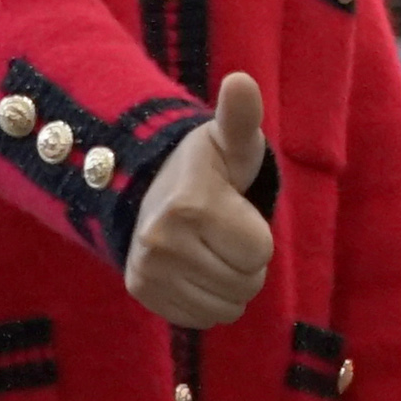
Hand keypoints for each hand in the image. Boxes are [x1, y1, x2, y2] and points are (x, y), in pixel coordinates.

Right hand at [124, 74, 273, 327]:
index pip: (260, 253)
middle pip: (246, 284)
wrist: (151, 188)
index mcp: (191, 206)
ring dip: (231, 285)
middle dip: (248, 263)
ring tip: (212, 250)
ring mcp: (147, 270)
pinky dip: (208, 301)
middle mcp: (161, 242)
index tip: (238, 214)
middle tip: (226, 233)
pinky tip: (196, 270)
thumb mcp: (231, 142)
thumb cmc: (209, 167)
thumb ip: (241, 117)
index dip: (259, 236)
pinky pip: (200, 318)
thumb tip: (241, 82)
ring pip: (226, 307)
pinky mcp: (140, 291)